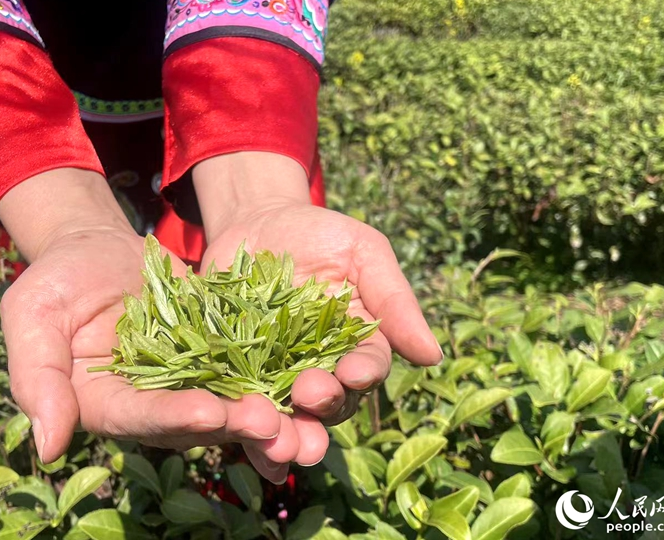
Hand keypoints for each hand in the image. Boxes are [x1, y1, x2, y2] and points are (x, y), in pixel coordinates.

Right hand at [0, 169, 283, 462]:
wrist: (95, 246)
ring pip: (230, 401)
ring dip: (267, 409)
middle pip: (193, 421)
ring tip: (304, 407)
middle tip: (275, 422)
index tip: (207, 412)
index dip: (171, 418)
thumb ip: (36, 377)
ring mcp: (185, 381)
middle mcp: (148, 405)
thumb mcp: (31, 315)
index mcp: (102, 405)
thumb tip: (47, 449)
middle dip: (234, 423)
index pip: (137, 418)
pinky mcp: (215, 354)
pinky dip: (278, 371)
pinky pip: (248, 365)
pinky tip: (311, 370)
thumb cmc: (55, 278)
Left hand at [194, 154, 442, 481]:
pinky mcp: (233, 372)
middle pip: (329, 404)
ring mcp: (275, 375)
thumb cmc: (321, 234)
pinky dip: (236, 421)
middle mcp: (321, 370)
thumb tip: (432, 356)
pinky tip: (231, 430)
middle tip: (309, 397)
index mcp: (357, 345)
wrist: (257, 221)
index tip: (354, 372)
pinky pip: (236, 403)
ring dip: (283, 433)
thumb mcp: (363, 252)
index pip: (367, 368)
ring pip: (285, 416)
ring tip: (276, 441)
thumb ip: (394, 301)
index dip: (362, 374)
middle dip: (322, 408)